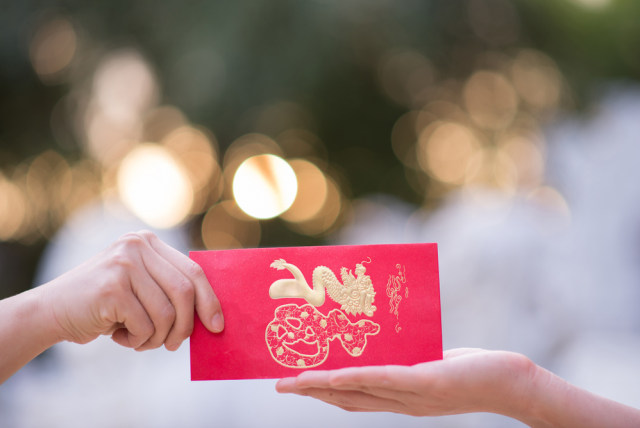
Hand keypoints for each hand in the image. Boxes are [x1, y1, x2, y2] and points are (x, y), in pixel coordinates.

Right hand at [40, 230, 223, 350]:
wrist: (51, 311)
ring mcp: (123, 264)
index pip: (193, 271)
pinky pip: (144, 325)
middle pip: (185, 292)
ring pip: (166, 313)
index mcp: (148, 242)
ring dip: (156, 338)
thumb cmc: (105, 305)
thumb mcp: (140, 287)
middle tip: (173, 345)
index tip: (218, 326)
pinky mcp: (111, 287)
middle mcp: (137, 246)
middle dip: (185, 326)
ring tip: (137, 339)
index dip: (210, 300)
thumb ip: (169, 289)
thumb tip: (213, 315)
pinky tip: (117, 335)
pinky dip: (136, 340)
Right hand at [276, 349, 535, 417]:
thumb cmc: (478, 369)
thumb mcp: (436, 361)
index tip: (296, 382)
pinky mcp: (427, 384)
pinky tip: (332, 377)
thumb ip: (412, 356)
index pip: (354, 397)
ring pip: (357, 392)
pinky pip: (383, 381)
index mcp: (401, 397)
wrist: (516, 384)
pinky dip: (354, 379)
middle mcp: (401, 402)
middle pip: (346, 399)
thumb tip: (391, 339)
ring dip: (321, 388)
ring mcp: (412, 396)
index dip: (323, 392)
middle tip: (279, 385)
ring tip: (293, 383)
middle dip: (310, 393)